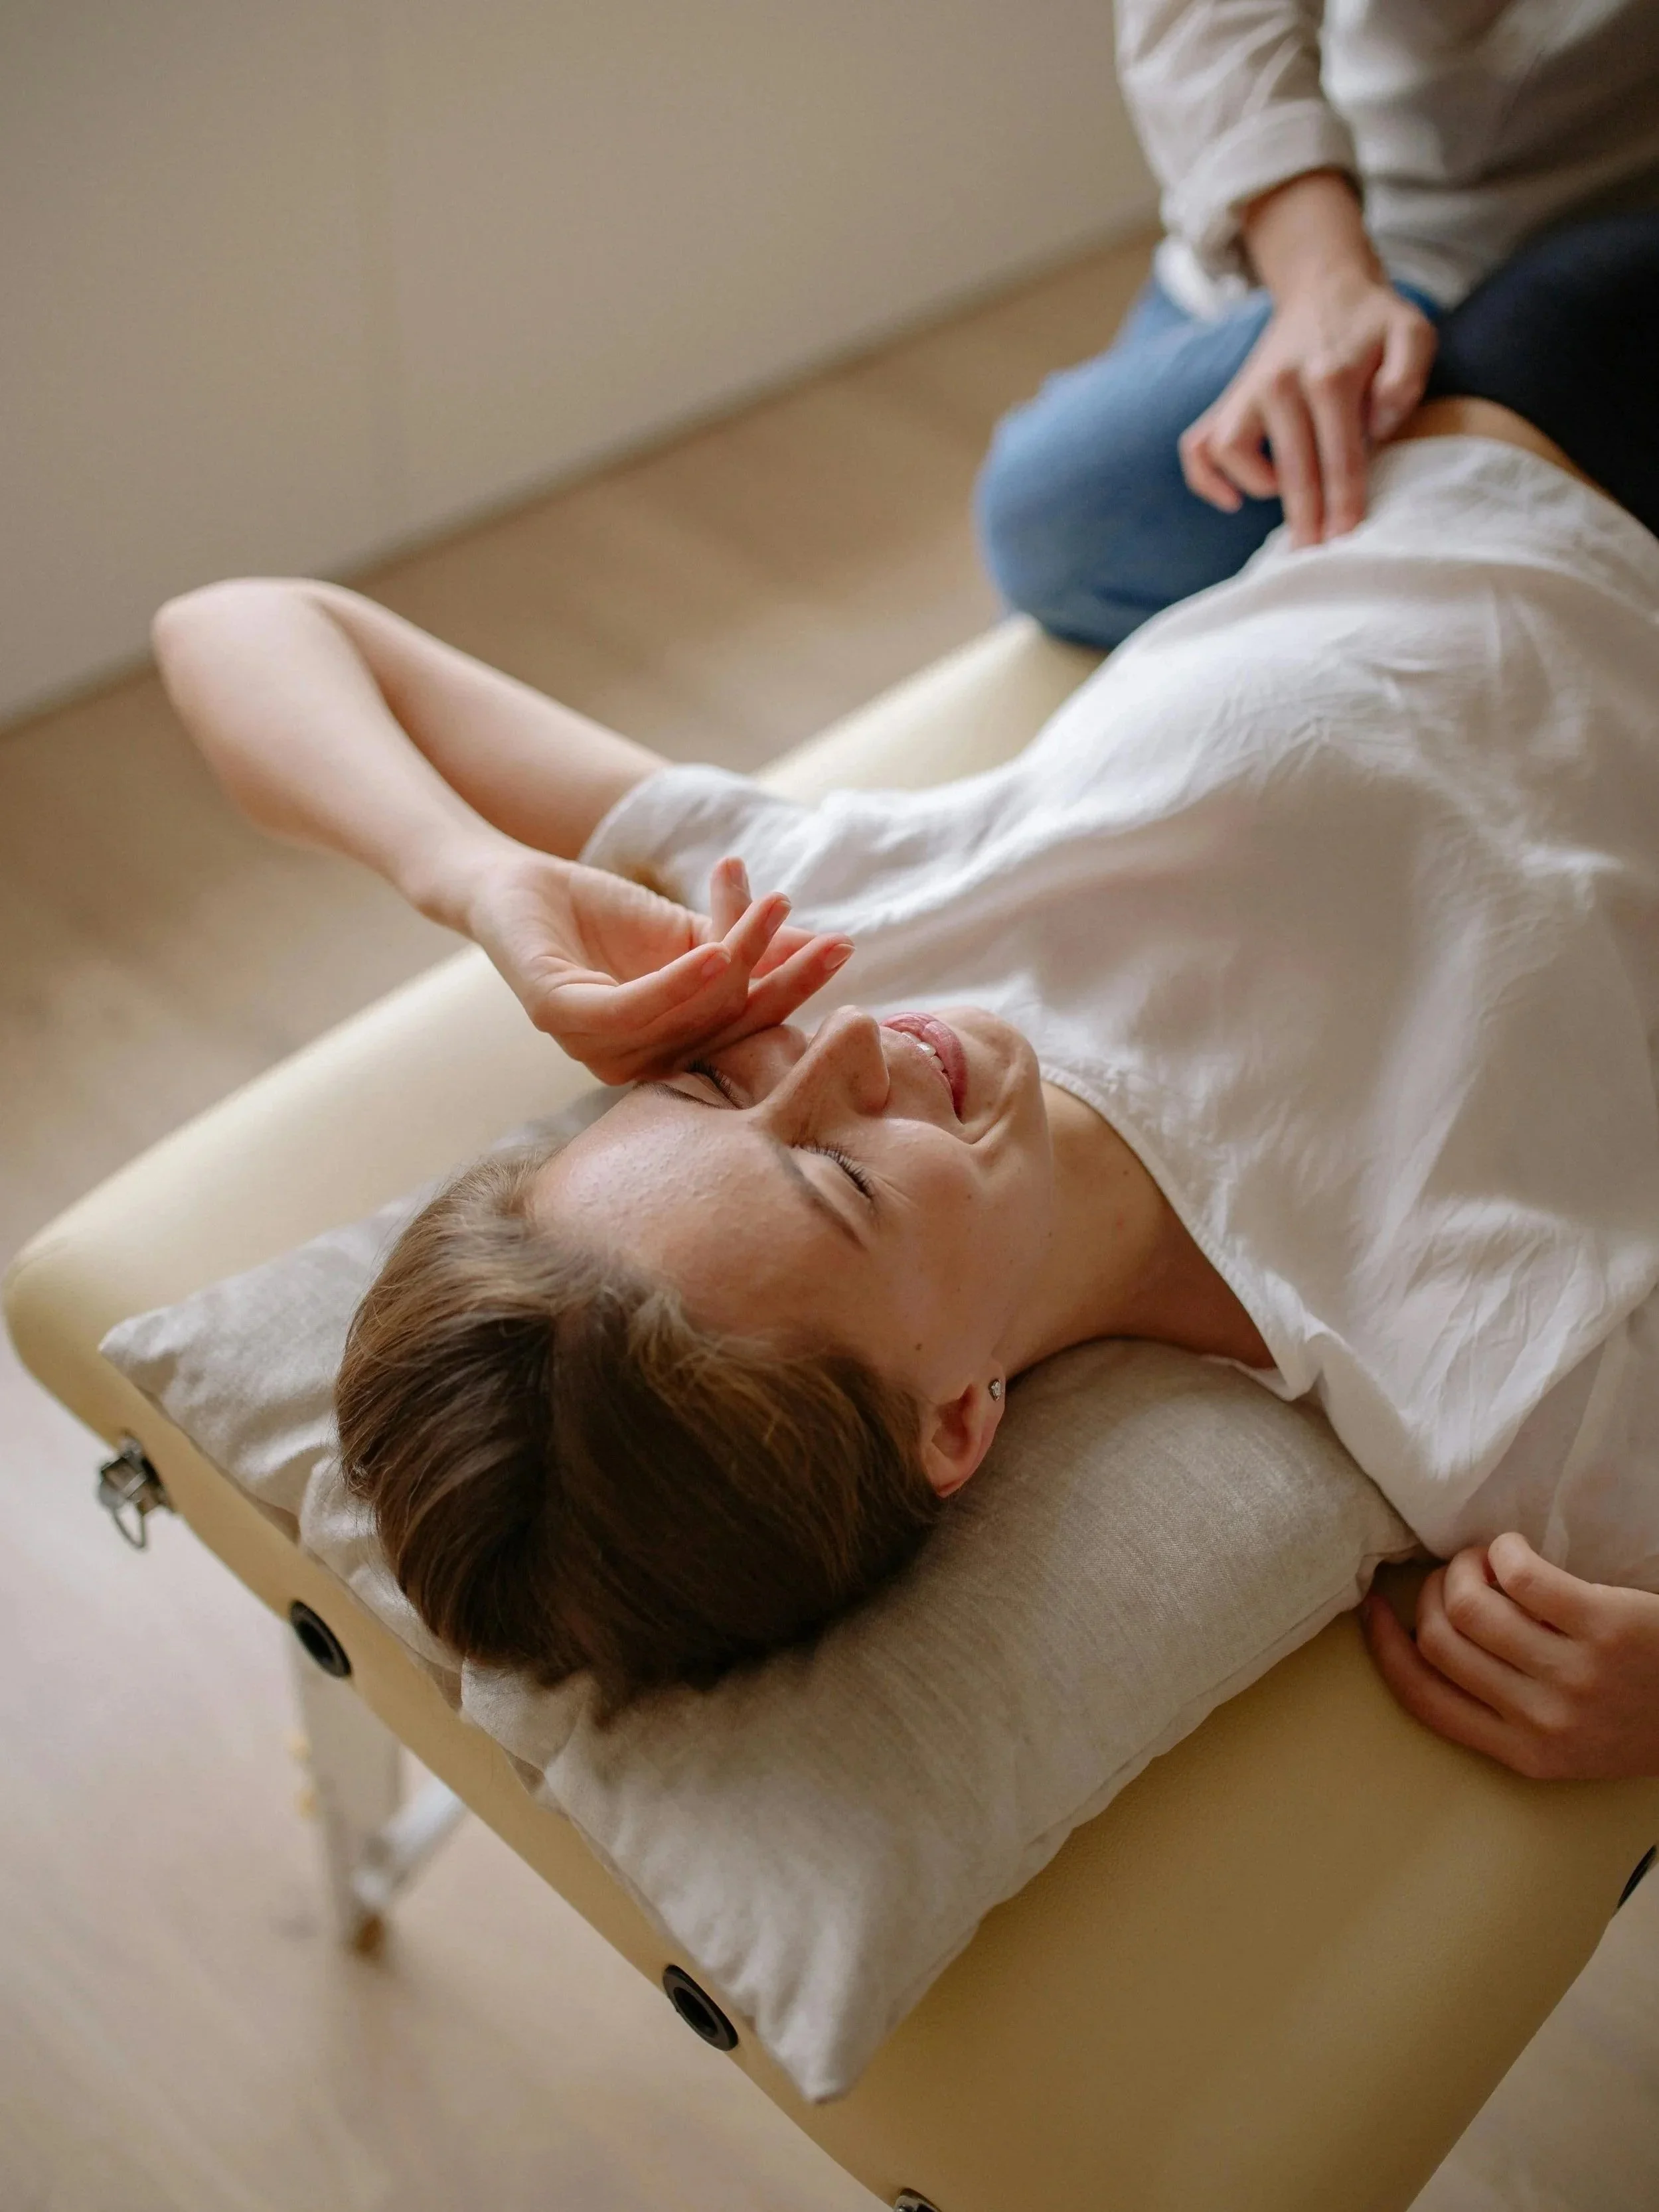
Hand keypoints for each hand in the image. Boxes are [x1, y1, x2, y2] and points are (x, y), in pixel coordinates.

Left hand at [465, 846, 852, 1083]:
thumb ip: (747, 947)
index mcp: (669, 1050)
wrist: (519, 881)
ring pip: (691, 1015)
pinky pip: (632, 1012)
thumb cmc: (603, 914)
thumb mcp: (690, 930)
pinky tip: (717, 952)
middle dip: (782, 978)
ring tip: (772, 905)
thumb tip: (829, 946)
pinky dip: (679, 984)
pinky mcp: (559, 1015)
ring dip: (740, 957)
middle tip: (830, 937)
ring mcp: (594, 1046)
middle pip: (727, 1027)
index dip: (795, 990)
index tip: (842, 948)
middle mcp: (635, 1061)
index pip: (745, 1029)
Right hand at [1180, 270, 1435, 546]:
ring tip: (1286, 499)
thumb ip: (1408, 374)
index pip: (1340, 454)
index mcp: (1330, 374)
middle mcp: (1280, 383)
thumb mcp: (1412, 332)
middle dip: (1305, 517)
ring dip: (1258, 485)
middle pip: (1291, 467)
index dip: (1345, 502)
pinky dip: (1207, 480)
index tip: (1348, 539)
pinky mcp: (1226, 401)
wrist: (1324, 286)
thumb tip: (1380, 424)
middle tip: (1315, 557)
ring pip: (1232, 453)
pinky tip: (1234, 500)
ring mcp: (1246, 392)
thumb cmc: (1373, 323)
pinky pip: (1198, 449)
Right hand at [1361, 1533, 1658, 1779]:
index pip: (1425, 1699)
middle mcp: (1541, 1720)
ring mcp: (1573, 1674)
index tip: (1375, 1611)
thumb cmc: (1643, 1717)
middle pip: (1440, 1642)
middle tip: (1452, 1576)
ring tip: (1485, 1558)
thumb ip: (1507, 1711)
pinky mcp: (1604, 1626)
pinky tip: (1516, 1550)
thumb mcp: (1568, 1744)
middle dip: (1431, 1595)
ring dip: (1465, 1567)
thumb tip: (1436, 1642)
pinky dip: (1505, 1551)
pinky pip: (1521, 1574)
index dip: (1387, 1648)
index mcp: (1524, 1754)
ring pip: (1471, 1605)